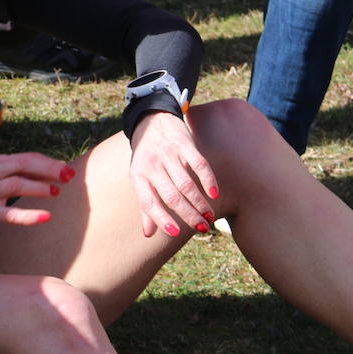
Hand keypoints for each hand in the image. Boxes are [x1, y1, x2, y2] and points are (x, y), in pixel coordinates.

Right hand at [0, 153, 71, 236]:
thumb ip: (11, 174)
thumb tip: (44, 175)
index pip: (27, 158)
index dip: (48, 162)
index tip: (66, 169)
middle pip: (24, 164)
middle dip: (49, 169)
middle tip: (69, 175)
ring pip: (17, 184)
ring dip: (39, 187)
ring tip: (56, 192)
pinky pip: (9, 213)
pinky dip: (28, 215)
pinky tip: (45, 217)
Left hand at [128, 111, 219, 238]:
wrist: (151, 119)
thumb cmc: (146, 156)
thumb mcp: (139, 177)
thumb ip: (145, 205)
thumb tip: (148, 234)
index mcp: (138, 176)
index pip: (148, 202)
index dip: (161, 218)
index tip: (175, 233)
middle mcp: (151, 165)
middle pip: (172, 196)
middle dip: (188, 214)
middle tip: (201, 227)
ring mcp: (167, 153)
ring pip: (186, 183)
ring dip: (199, 202)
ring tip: (208, 216)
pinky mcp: (183, 143)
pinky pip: (198, 164)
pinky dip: (208, 179)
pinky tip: (214, 193)